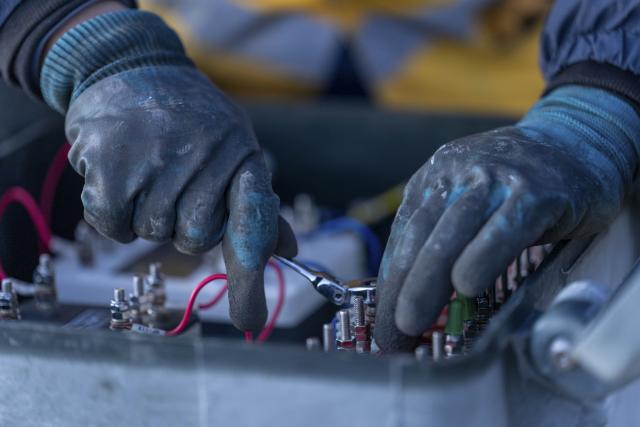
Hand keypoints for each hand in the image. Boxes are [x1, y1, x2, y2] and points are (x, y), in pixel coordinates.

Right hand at [66, 66, 296, 331]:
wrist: (132, 66)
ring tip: (147, 165)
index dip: (250, 279)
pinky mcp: (112, 167)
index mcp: (242, 158)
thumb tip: (288, 250)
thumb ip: (256, 204)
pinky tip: (119, 172)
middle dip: (183, 222)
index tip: (250, 322)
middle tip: (174, 178)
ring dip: (147, 211)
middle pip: (194, 240)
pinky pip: (114, 227)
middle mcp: (206, 159)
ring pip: (152, 233)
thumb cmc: (191, 119)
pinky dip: (112, 211)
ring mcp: (158, 162)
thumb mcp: (234, 149)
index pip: (253, 224)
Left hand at [374, 123, 633, 350]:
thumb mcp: (470, 197)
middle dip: (400, 289)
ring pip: (451, 234)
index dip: (389, 282)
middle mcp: (457, 173)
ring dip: (426, 283)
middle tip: (392, 332)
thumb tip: (412, 290)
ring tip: (412, 321)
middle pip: (420, 236)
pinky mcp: (535, 191)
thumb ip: (443, 232)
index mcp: (434, 177)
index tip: (382, 321)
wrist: (579, 139)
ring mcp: (495, 179)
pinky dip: (481, 258)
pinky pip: (503, 229)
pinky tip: (465, 286)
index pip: (403, 235)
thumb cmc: (519, 183)